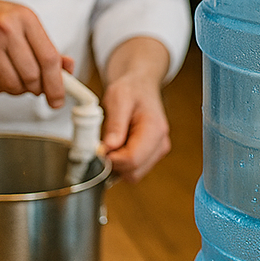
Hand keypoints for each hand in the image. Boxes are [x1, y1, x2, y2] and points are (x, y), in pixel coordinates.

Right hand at [0, 0, 73, 106]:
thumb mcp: (22, 21)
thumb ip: (45, 46)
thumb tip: (67, 68)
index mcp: (24, 18)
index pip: (49, 59)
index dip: (58, 84)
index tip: (59, 98)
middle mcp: (6, 30)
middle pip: (32, 76)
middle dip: (36, 88)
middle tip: (35, 86)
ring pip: (13, 86)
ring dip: (17, 88)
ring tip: (12, 74)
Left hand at [100, 37, 171, 181]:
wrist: (140, 85)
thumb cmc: (131, 89)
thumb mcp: (118, 98)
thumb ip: (115, 124)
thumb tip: (109, 148)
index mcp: (155, 129)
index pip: (132, 159)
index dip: (111, 159)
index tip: (99, 149)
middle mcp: (160, 144)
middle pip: (133, 172)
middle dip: (114, 163)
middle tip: (103, 144)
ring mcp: (157, 151)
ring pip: (133, 175)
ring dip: (117, 164)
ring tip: (112, 141)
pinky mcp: (151, 156)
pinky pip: (133, 170)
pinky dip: (121, 163)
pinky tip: (118, 145)